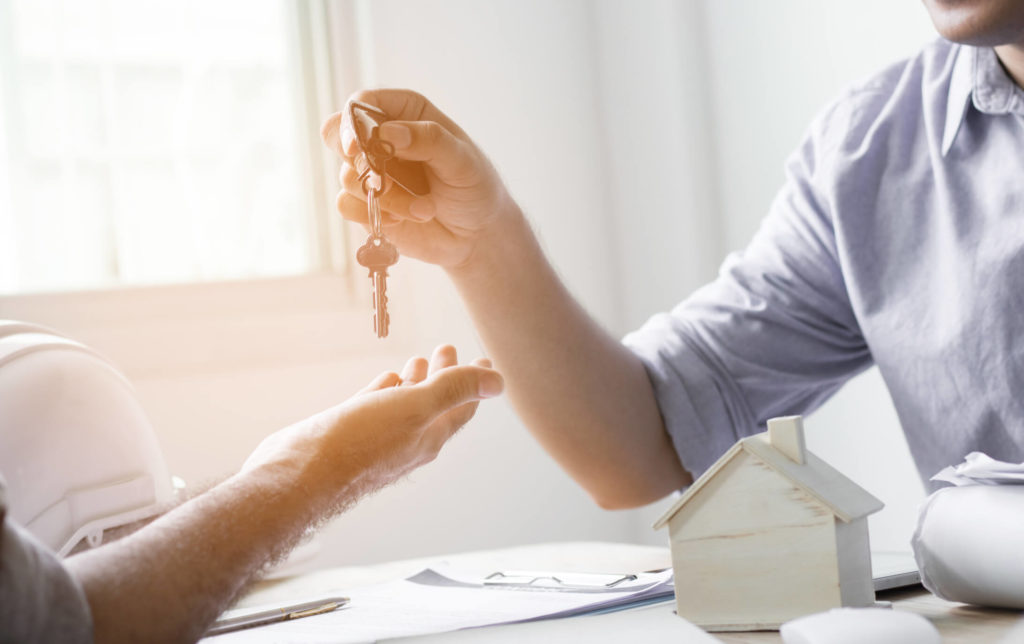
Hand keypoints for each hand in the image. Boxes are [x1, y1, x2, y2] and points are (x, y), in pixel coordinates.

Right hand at [240, 345, 502, 509]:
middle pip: (435, 404)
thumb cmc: (357, 444)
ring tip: (419, 360)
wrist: (298, 477)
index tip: (485, 359)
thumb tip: (499, 382)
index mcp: (429, 437)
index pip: (462, 407)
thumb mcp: (414, 408)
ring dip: (415, 382)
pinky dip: (385, 392)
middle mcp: (406, 442)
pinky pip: (375, 410)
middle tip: (448, 348)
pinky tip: (386, 380)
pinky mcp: (348, 435)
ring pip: (404, 407)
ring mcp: (376, 441)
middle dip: (445, 375)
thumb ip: (454, 390)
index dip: (477, 382)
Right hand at [320, 89, 518, 269]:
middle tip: (383, 182)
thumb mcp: (461, 160)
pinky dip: (373, 215)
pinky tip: (401, 221)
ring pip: (347, 176)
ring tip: (424, 210)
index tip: (357, 147)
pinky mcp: (366, 203)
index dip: (352, 122)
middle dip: (358, 161)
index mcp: (406, 112)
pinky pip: (346, 205)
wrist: (476, 234)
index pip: (362, 103)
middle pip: (338, 134)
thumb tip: (388, 133)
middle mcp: (381, 138)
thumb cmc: (475, 188)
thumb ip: (429, 140)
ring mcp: (371, 171)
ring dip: (385, 198)